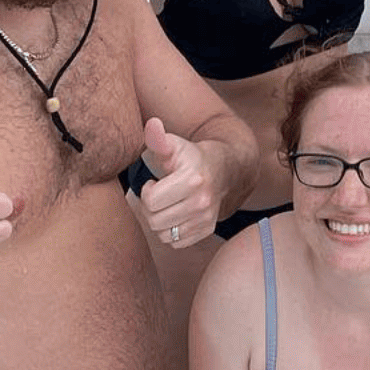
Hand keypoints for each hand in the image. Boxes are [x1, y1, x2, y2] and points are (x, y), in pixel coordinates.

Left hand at [137, 116, 219, 244]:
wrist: (224, 168)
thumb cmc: (191, 156)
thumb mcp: (175, 145)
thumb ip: (159, 138)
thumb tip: (152, 126)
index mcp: (192, 179)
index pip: (151, 201)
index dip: (146, 191)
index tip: (153, 182)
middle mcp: (202, 202)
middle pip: (155, 221)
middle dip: (149, 208)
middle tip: (156, 195)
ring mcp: (206, 219)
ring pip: (164, 235)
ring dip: (159, 221)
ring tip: (165, 205)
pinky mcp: (207, 230)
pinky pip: (176, 243)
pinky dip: (171, 232)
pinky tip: (175, 215)